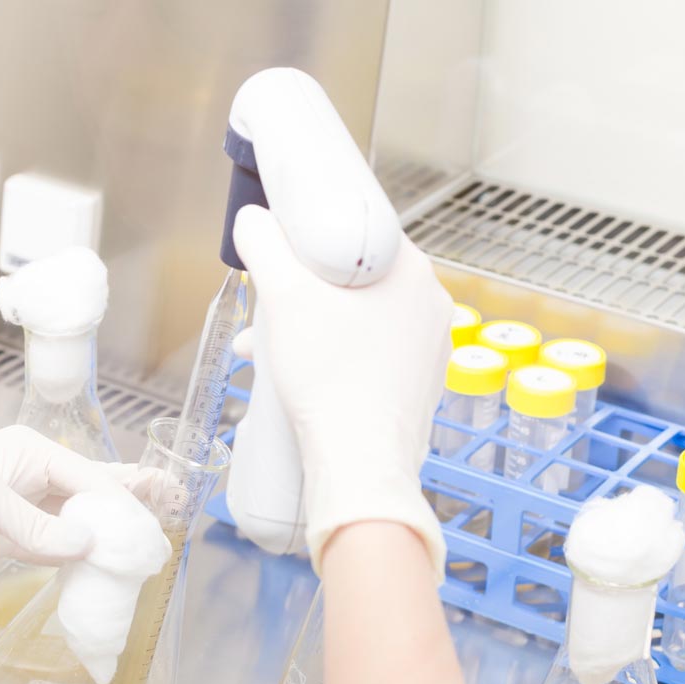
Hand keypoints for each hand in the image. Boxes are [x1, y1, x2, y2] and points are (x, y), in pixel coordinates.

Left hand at [0, 426, 143, 628]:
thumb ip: (35, 526)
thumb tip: (88, 543)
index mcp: (30, 453)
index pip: (92, 477)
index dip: (124, 504)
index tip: (150, 531)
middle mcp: (31, 477)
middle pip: (91, 494)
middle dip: (128, 510)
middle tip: (169, 525)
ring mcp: (18, 510)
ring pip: (75, 522)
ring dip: (105, 537)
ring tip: (143, 551)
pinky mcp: (4, 540)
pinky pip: (52, 548)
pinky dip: (75, 558)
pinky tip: (98, 568)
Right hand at [232, 204, 451, 570]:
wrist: (360, 462)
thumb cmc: (330, 378)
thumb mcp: (284, 296)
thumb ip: (265, 246)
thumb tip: (253, 220)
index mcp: (411, 270)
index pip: (359, 231)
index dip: (314, 237)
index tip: (283, 252)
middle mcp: (431, 305)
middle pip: (355, 280)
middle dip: (303, 292)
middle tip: (266, 308)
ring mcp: (429, 349)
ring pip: (360, 321)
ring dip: (312, 328)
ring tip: (266, 350)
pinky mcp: (417, 387)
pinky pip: (370, 357)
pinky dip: (334, 360)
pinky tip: (300, 378)